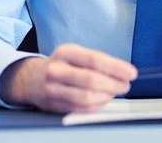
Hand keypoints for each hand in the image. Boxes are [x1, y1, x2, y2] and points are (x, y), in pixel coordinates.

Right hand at [0, 43, 137, 112]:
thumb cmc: (61, 64)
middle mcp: (57, 69)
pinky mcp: (52, 105)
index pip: (95, 60)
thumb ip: (95, 62)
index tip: (131, 73)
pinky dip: (96, 106)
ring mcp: (53, 89)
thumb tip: (120, 72)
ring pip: (86, 97)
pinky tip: (103, 101)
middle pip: (91, 80)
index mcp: (65, 52)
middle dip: (114, 84)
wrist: (30, 78)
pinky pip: (79, 109)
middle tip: (126, 85)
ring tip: (116, 93)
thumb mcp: (74, 54)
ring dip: (106, 97)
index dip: (116, 67)